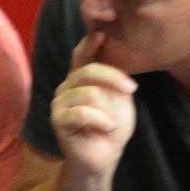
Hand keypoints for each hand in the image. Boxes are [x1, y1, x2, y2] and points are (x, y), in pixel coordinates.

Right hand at [49, 32, 137, 179]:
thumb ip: (117, 78)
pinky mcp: (58, 120)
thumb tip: (118, 55)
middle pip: (88, 71)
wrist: (105, 157)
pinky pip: (80, 113)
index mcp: (80, 78)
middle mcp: (67, 86)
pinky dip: (100, 121)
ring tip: (112, 124)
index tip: (102, 34)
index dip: (89, 43)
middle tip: (131, 89)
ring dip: (108, 110)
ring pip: (87, 93)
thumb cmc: (112, 126)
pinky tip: (107, 128)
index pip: (81, 54)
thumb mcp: (120, 98)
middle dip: (113, 78)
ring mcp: (59, 103)